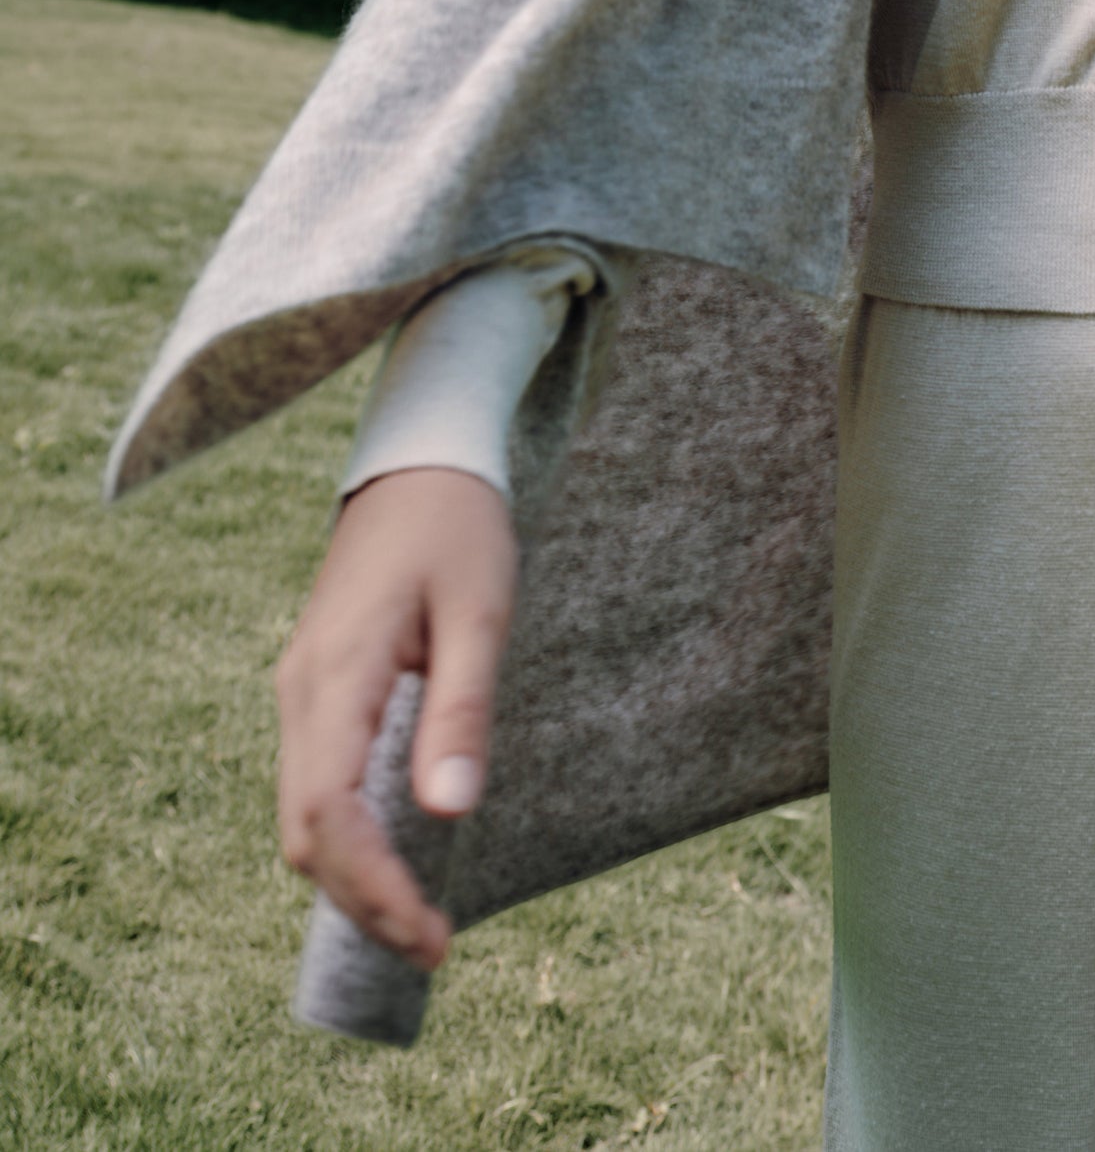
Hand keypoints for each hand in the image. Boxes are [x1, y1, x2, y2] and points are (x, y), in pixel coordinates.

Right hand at [273, 467, 516, 971]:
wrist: (419, 459)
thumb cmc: (458, 526)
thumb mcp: (479, 612)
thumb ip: (461, 710)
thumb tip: (449, 814)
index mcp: (337, 674)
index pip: (330, 814)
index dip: (374, 888)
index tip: (432, 936)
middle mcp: (302, 692)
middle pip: (305, 832)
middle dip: (363, 901)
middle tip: (435, 946)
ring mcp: (303, 691)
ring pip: (304, 814)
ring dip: (354, 876)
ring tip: (422, 919)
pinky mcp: (319, 689)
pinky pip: (318, 784)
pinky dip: (350, 836)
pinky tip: (399, 854)